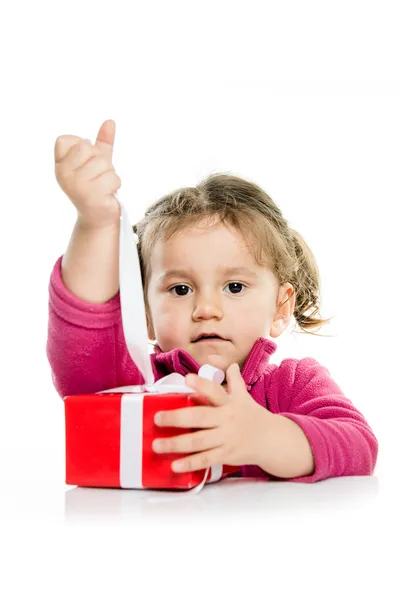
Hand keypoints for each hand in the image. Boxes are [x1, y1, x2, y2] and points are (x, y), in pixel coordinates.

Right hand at [54, 120, 120, 228]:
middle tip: (97, 177)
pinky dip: (115, 185)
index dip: (83, 149)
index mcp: (60, 164)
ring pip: (103, 163)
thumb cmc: (97, 187)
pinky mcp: (90, 195)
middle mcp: (63, 174)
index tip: (84, 166)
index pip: (68, 140)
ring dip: (110, 175)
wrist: (99, 217)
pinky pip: (112, 178)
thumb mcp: (97, 161)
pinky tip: (107, 194)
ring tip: (103, 187)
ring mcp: (75, 185)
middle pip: (87, 148)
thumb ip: (102, 142)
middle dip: (100, 161)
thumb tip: (110, 121)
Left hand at [152, 363, 272, 472]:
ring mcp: (226, 438)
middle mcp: (227, 419)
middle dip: (176, 418)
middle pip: (200, 417)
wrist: (272, 440)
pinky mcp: (226, 455)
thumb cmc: (253, 416)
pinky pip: (206, 460)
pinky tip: (174, 465)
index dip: (201, 384)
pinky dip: (190, 463)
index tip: (187, 378)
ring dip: (176, 443)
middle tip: (157, 418)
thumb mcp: (244, 397)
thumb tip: (230, 365)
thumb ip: (235, 381)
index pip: (214, 391)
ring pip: (198, 441)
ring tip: (157, 445)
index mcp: (229, 403)